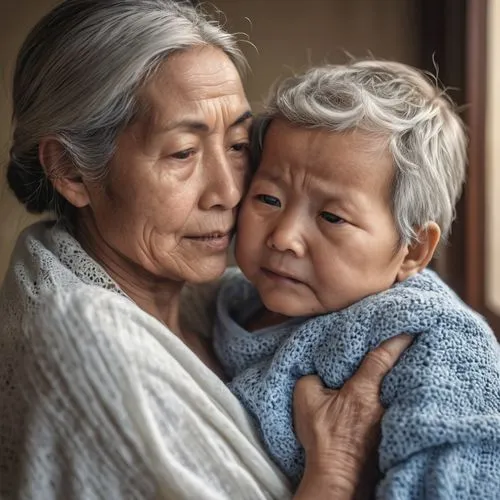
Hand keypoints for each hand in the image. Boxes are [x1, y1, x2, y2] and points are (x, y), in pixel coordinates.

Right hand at [293, 334, 412, 499]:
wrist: (337, 472)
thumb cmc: (323, 437)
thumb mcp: (306, 399)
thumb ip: (311, 377)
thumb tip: (318, 370)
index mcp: (363, 390)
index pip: (383, 357)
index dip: (396, 338)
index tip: (408, 323)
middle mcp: (383, 401)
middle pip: (399, 370)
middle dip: (404, 353)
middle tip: (410, 334)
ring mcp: (389, 416)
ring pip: (399, 387)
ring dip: (400, 373)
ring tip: (402, 358)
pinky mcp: (389, 428)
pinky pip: (396, 401)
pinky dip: (394, 391)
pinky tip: (390, 388)